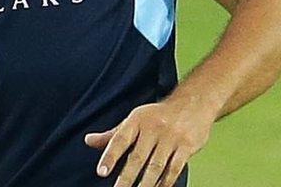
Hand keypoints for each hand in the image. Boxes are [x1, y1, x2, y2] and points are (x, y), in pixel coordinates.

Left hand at [84, 99, 215, 186]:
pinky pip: (175, 168)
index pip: (119, 140)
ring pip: (156, 166)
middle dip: (127, 177)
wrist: (192, 103)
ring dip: (146, 183)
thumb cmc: (157, 115)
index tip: (101, 173)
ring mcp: (171, 138)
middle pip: (138, 157)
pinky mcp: (187, 147)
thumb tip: (88, 141)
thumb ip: (112, 135)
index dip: (109, 157)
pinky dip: (166, 182)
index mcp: (136, 121)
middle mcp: (153, 129)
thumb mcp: (133, 120)